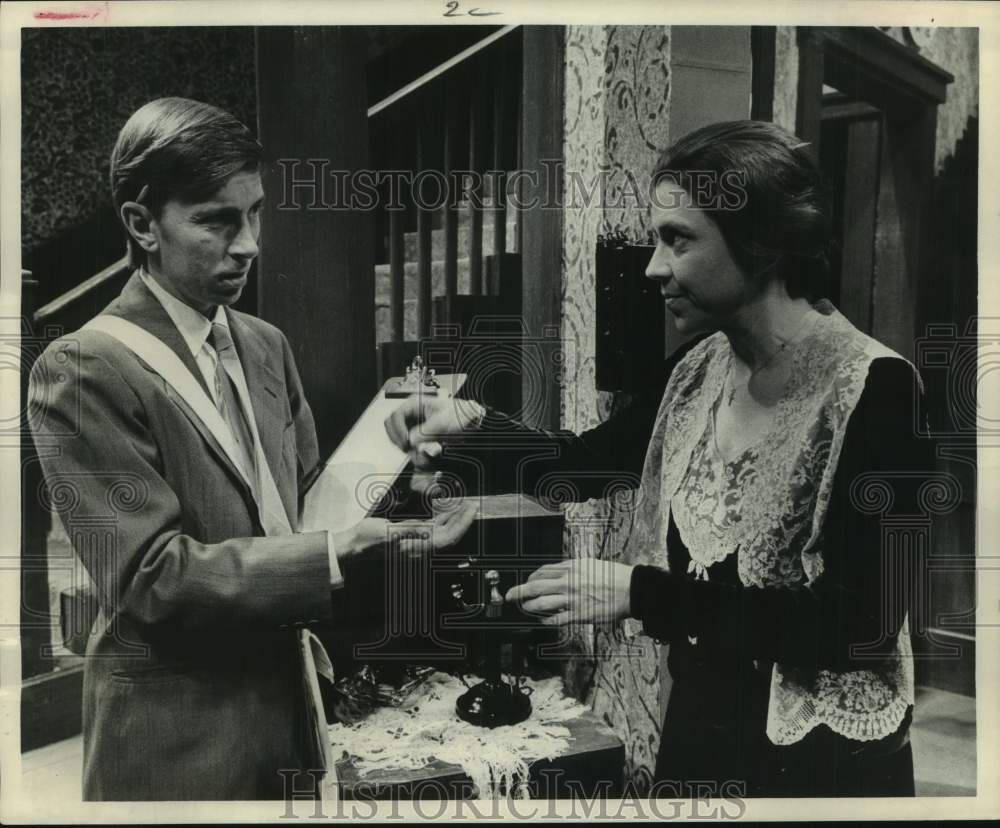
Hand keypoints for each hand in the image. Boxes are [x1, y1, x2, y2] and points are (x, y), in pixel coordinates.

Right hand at [332, 501, 477, 562]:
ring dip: (454, 518)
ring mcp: (418, 543)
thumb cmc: (368, 540)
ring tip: (463, 504)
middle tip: (471, 504)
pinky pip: (433, 529)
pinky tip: (446, 510)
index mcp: (417, 548)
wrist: (354, 546)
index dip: (461, 524)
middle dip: (462, 520)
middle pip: (449, 535)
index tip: (470, 509)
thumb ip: (409, 530)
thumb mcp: (388, 532)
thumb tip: (429, 529)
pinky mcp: (412, 537)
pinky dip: (442, 519)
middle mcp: (421, 548)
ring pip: (443, 531)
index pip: (447, 538)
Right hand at [383, 397, 484, 460]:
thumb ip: (424, 433)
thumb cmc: (458, 416)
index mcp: (414, 403)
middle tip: (407, 448)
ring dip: (404, 444)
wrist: (468, 421)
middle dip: (398, 438)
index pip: (395, 416)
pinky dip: (410, 448)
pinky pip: (406, 442)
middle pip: (391, 425)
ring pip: (397, 435)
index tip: (406, 442)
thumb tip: (410, 441)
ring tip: (415, 451)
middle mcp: (411, 413)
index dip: (398, 430)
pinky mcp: (416, 434)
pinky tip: (418, 452)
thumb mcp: (441, 424)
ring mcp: (412, 423)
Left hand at [504, 558, 633, 626]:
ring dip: (529, 606)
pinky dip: (546, 620)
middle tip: (509, 595)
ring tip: (524, 608)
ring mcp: (573, 599)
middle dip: (519, 591)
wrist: (631, 589)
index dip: (530, 577)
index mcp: (572, 568)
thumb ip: (573, 568)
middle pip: (536, 586)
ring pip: (542, 603)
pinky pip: (557, 619)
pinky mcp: (579, 614)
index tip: (526, 582)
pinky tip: (542, 620)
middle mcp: (569, 582)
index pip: (542, 571)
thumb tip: (559, 572)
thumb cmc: (614, 576)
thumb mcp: (590, 564)